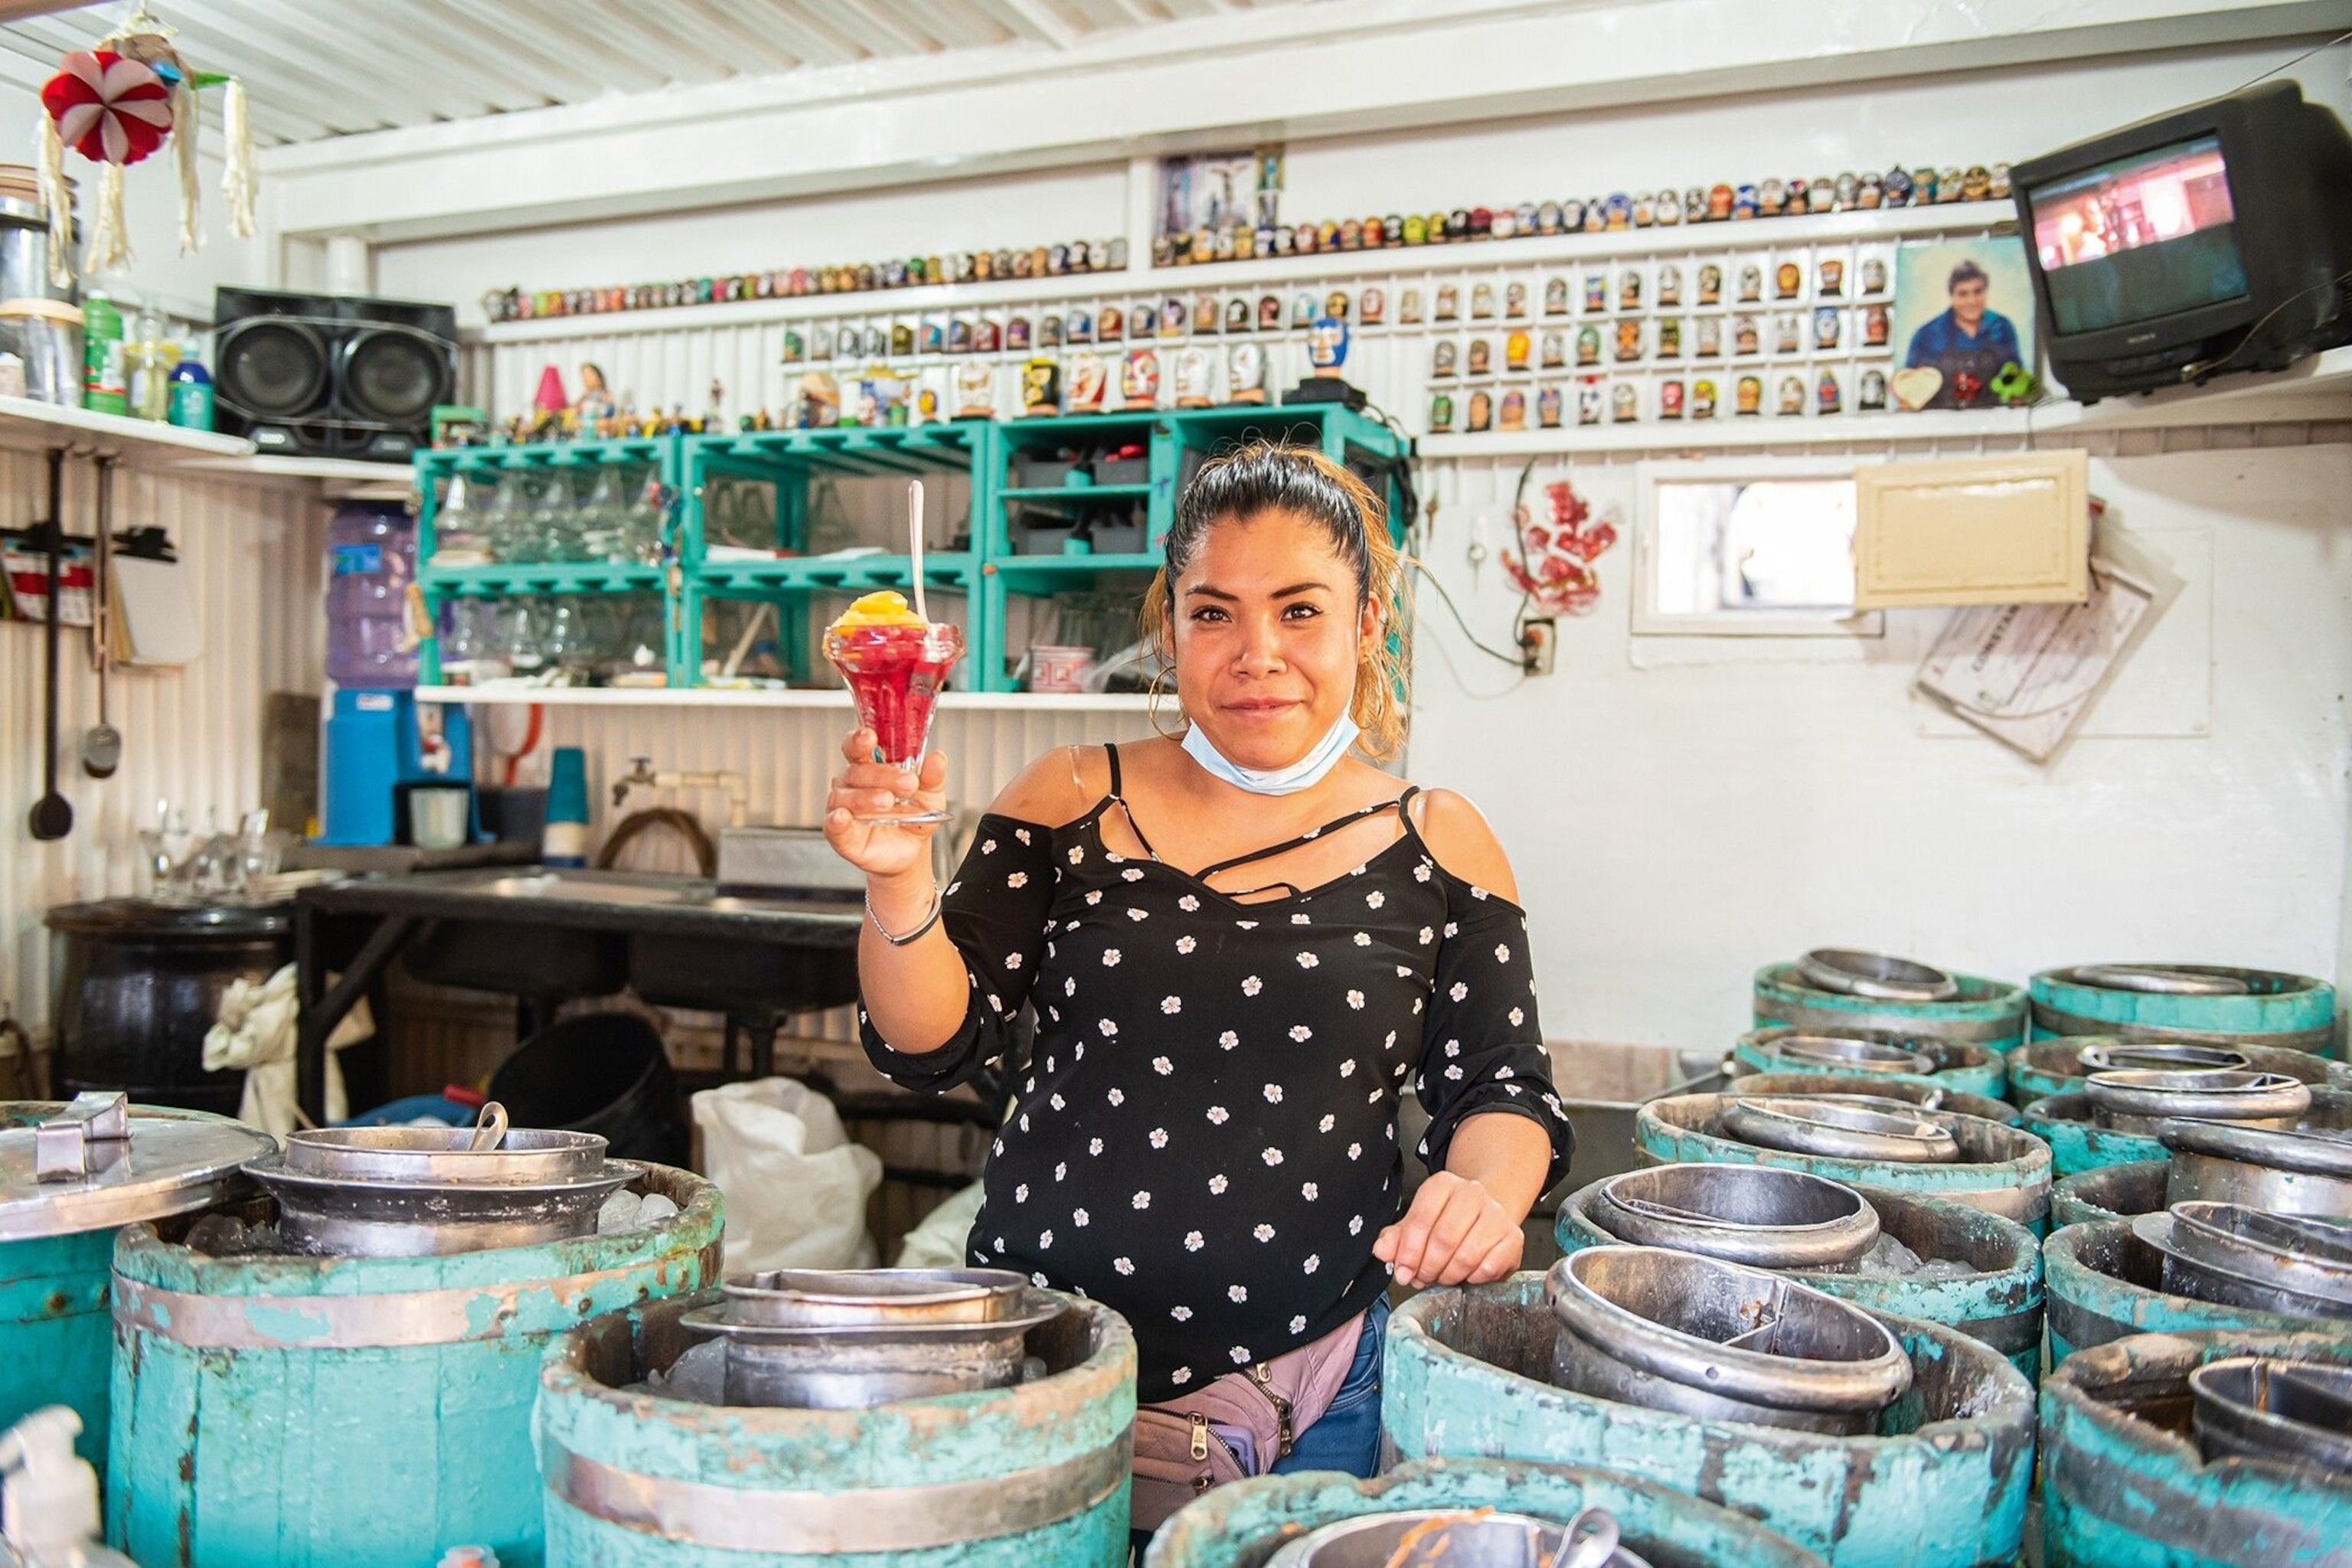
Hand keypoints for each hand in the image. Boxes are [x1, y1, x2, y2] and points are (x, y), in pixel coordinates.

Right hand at [824, 727, 947, 880]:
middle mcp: (852, 785)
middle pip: (857, 771)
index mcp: (870, 767)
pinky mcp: (841, 835)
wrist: (911, 850)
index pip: (857, 746)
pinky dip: (837, 821)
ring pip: (844, 797)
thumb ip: (932, 776)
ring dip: (866, 798)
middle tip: (908, 783)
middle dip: (882, 775)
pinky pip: (833, 826)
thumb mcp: (931, 794)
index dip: (859, 739)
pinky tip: (842, 817)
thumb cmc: (913, 815)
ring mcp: (843, 808)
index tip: (870, 736)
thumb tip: (937, 758)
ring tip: (888, 802)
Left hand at [1372, 1171, 1522, 1289]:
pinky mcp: (1513, 1237)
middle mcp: (1472, 1193)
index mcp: (1443, 1185)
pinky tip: (1466, 1276)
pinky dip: (1473, 1279)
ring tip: (1442, 1278)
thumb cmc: (1445, 1223)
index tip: (1402, 1272)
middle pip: (1444, 1238)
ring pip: (1467, 1255)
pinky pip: (1489, 1267)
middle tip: (1422, 1279)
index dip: (1409, 1252)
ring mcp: (1496, 1214)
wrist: (1484, 1217)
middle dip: (1428, 1267)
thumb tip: (1382, 1251)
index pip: (1421, 1219)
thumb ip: (1396, 1238)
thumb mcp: (1416, 1225)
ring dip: (1449, 1275)